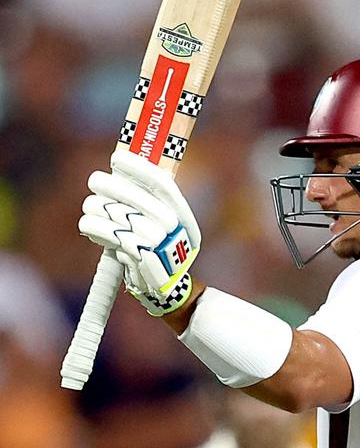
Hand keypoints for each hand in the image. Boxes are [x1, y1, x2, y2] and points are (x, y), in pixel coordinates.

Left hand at [78, 149, 200, 314]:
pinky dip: (98, 229)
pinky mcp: (144, 263)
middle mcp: (177, 231)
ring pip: (125, 219)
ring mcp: (163, 248)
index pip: (164, 185)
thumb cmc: (154, 251)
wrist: (163, 290)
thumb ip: (144, 201)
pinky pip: (116, 239)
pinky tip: (87, 225)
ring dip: (101, 210)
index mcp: (183, 217)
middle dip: (114, 186)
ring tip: (89, 207)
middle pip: (142, 201)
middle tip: (95, 179)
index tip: (118, 157)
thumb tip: (119, 169)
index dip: (141, 169)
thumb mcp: (159, 225)